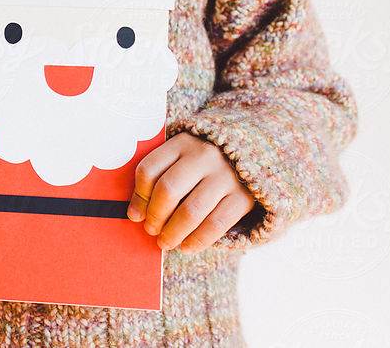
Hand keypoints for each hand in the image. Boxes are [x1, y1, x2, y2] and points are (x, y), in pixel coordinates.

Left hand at [127, 132, 256, 253]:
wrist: (254, 153)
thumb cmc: (204, 163)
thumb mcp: (182, 157)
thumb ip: (159, 176)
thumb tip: (135, 213)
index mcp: (182, 142)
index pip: (149, 170)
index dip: (138, 197)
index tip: (136, 215)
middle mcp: (203, 155)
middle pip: (168, 190)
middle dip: (155, 217)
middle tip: (151, 230)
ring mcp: (225, 175)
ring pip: (190, 212)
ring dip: (173, 233)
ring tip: (166, 242)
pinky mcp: (243, 196)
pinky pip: (215, 224)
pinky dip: (198, 240)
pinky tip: (187, 247)